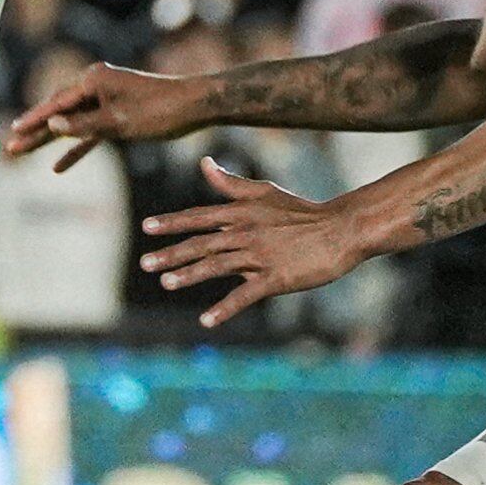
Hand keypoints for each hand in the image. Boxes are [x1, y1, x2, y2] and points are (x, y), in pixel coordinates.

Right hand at [4, 61, 208, 169]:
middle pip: (58, 111)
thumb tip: (51, 124)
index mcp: (93, 80)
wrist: (194, 106)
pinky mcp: (114, 113)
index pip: (56, 103)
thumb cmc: (159, 111)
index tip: (12, 131)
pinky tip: (59, 166)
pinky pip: (89, 132)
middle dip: (35, 131)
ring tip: (25, 153)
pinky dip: (76, 147)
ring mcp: (104, 99)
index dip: (34, 119)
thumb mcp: (119, 122)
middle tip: (10, 146)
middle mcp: (95, 85)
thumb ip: (83, 125)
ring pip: (71, 122)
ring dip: (50, 140)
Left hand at [139, 156, 362, 327]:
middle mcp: (246, 232)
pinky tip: (206, 320)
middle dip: (171, 253)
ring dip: (189, 275)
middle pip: (201, 243)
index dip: (172, 222)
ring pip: (217, 266)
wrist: (341, 229)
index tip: (146, 227)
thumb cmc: (302, 211)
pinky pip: (244, 295)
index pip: (199, 217)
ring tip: (166, 283)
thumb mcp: (264, 192)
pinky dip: (224, 308)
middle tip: (144, 263)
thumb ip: (230, 183)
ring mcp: (261, 255)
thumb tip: (204, 163)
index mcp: (241, 213)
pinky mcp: (276, 278)